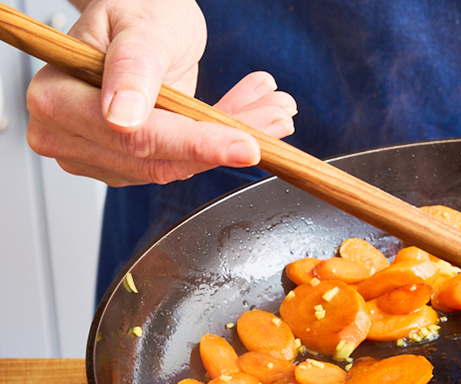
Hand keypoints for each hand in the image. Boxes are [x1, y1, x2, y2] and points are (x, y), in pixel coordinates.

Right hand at [25, 0, 295, 185]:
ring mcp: (99, 155)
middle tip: (277, 117)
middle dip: (225, 141)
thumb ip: (133, 67)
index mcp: (57, 98)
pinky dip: (224, 138)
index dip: (195, 144)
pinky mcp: (130, 165)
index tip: (245, 146)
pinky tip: (254, 115)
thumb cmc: (133, 10)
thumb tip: (121, 116)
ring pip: (180, 166)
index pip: (135, 138)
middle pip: (160, 160)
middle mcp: (68, 135)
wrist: (139, 20)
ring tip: (273, 110)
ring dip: (233, 138)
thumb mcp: (140, 26)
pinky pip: (186, 162)